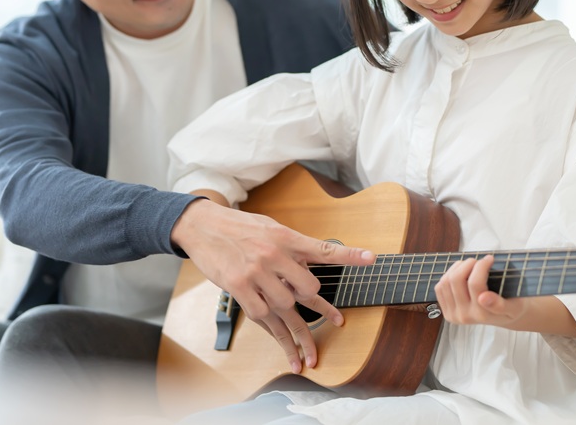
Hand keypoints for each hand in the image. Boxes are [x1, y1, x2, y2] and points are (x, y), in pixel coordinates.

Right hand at [170, 193, 375, 373]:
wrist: (203, 226)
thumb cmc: (240, 227)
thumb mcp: (271, 227)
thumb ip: (292, 247)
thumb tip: (310, 270)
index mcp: (286, 236)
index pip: (323, 248)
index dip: (349, 255)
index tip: (372, 259)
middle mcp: (273, 254)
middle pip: (307, 289)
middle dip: (316, 304)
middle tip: (330, 317)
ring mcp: (255, 272)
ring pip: (286, 308)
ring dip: (295, 328)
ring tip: (306, 349)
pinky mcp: (238, 287)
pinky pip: (261, 316)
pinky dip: (272, 330)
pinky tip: (283, 344)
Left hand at [433, 255, 524, 327]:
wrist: (505, 317)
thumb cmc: (512, 307)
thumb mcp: (514, 307)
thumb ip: (500, 304)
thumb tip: (483, 297)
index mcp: (483, 315)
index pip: (475, 284)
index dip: (481, 266)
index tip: (490, 258)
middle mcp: (466, 316)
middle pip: (457, 280)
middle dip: (469, 263)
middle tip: (481, 260)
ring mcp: (454, 315)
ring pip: (446, 281)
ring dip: (458, 267)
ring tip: (472, 265)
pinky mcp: (446, 312)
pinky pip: (440, 287)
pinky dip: (449, 274)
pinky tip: (462, 272)